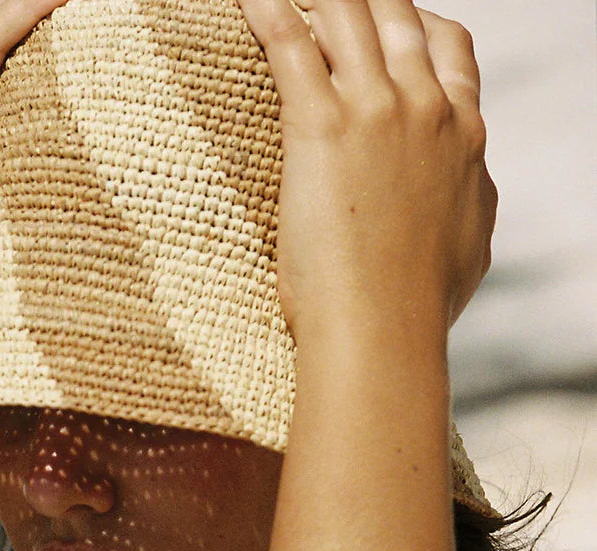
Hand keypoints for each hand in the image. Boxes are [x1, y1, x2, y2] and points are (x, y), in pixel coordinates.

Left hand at [238, 0, 497, 342]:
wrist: (385, 330)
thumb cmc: (419, 307)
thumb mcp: (469, 244)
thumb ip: (468, 202)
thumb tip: (470, 193)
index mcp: (463, 135)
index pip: (447, 48)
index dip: (413, 25)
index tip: (386, 28)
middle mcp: (427, 107)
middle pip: (396, 15)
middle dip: (360, 0)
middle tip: (324, 8)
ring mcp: (377, 111)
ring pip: (346, 12)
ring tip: (282, 0)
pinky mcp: (323, 126)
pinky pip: (289, 43)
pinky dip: (267, 10)